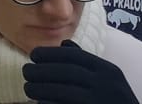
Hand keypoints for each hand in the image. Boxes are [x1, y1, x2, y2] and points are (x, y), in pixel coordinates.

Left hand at [23, 41, 137, 103]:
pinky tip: (40, 103)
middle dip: (42, 71)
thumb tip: (63, 44)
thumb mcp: (108, 80)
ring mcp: (98, 102)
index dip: (51, 54)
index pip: (76, 56)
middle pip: (67, 73)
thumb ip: (87, 63)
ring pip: (63, 92)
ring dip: (41, 89)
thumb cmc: (115, 101)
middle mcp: (106, 85)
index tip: (34, 54)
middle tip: (26, 71)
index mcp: (109, 71)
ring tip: (28, 88)